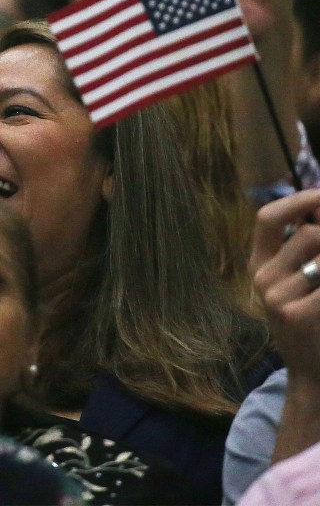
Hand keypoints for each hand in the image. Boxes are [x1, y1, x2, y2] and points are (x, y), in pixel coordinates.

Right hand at [252, 190, 319, 382]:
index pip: (267, 218)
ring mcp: (275, 297)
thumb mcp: (298, 282)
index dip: (297, 201)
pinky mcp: (294, 314)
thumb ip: (306, 249)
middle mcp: (261, 277)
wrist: (311, 372)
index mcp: (259, 264)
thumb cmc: (312, 322)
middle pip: (307, 234)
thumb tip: (318, 213)